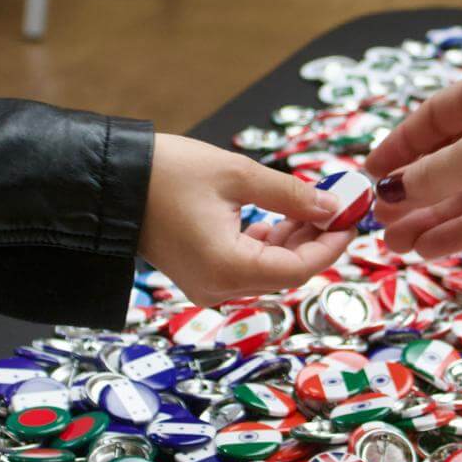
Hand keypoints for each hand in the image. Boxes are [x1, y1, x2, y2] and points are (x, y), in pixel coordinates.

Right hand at [139, 134, 354, 304]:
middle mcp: (218, 288)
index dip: (331, 244)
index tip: (350, 216)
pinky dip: (268, 244)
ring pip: (269, 272)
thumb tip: (332, 206)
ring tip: (310, 204)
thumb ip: (291, 194)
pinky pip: (247, 267)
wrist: (111, 182)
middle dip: (315, 241)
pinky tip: (282, 216)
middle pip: (286, 274)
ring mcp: (207, 286)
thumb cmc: (167, 173)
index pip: (299, 269)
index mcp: (227, 268)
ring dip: (293, 241)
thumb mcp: (237, 174)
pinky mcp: (200, 275)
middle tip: (337, 205)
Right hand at [364, 57, 461, 259]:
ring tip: (397, 246)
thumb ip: (430, 176)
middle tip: (380, 224)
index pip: (433, 118)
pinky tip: (432, 247)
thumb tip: (388, 191)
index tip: (369, 176)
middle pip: (450, 160)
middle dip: (414, 193)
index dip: (399, 147)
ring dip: (435, 217)